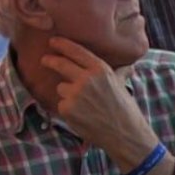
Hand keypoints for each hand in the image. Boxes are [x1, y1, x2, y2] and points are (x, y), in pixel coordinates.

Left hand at [38, 36, 158, 163]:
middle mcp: (86, 78)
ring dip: (67, 93)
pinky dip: (68, 108)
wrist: (124, 133)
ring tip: (84, 104)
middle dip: (50, 60)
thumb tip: (129, 65)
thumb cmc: (125, 108)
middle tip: (45, 59)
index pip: (76, 51)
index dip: (63, 45)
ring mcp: (75, 94)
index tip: (53, 41)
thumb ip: (119, 72)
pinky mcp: (67, 109)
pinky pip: (62, 103)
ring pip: (61, 87)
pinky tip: (82, 114)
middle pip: (61, 64)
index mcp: (100, 69)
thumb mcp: (122, 84)